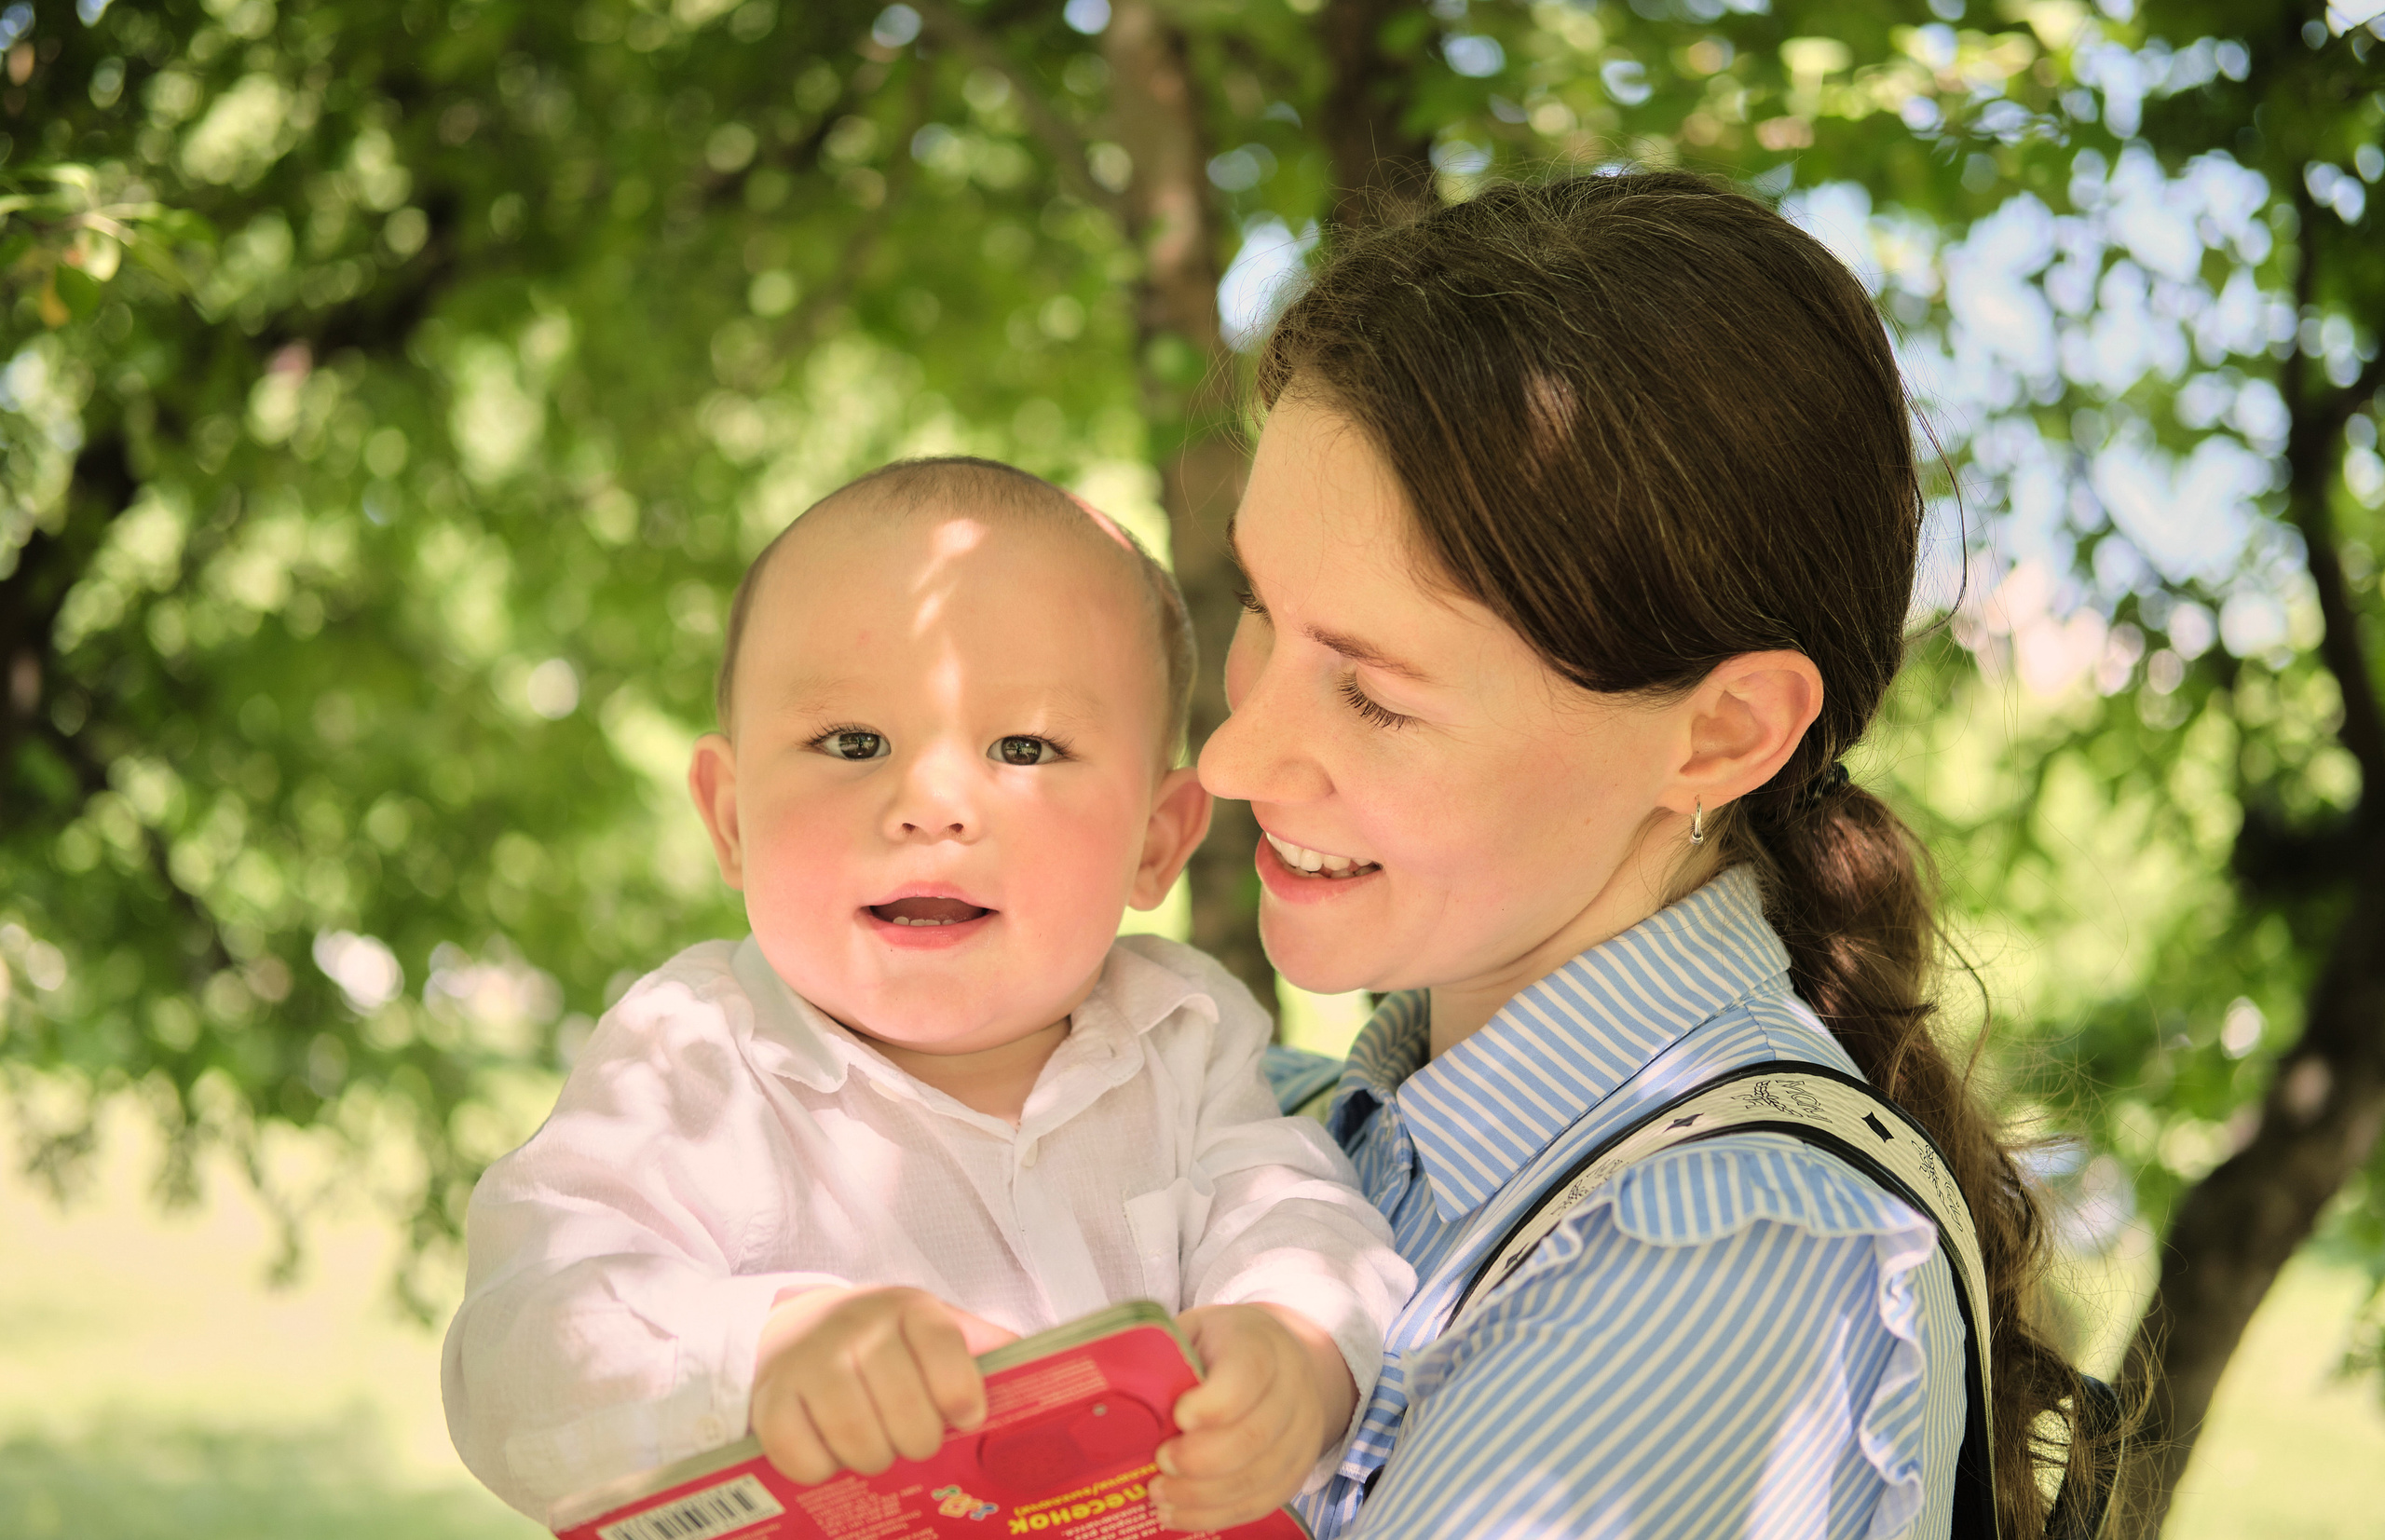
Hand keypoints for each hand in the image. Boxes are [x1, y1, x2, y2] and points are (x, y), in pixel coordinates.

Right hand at [749, 1286, 1018, 1484]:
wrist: (801, 1327)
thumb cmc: (888, 1343)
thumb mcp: (939, 1330)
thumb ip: (988, 1350)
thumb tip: (1051, 1376)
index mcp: (911, 1309)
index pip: (946, 1351)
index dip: (962, 1397)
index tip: (967, 1420)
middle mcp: (857, 1327)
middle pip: (904, 1410)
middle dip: (919, 1442)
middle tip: (917, 1443)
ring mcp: (809, 1360)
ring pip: (856, 1438)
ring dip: (874, 1460)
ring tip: (880, 1452)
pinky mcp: (770, 1396)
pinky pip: (799, 1454)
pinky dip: (821, 1470)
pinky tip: (833, 1457)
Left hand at [1150, 1304, 1356, 1531]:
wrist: (1280, 1358)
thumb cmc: (1221, 1346)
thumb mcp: (1194, 1330)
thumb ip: (1165, 1357)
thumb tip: (1118, 1402)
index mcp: (1260, 1343)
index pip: (1247, 1375)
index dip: (1211, 1404)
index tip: (1177, 1418)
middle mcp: (1291, 1387)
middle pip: (1254, 1435)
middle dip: (1200, 1461)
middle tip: (1160, 1465)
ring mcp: (1302, 1431)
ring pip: (1258, 1477)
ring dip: (1203, 1496)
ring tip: (1160, 1497)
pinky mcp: (1298, 1467)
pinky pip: (1263, 1501)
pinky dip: (1218, 1515)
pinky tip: (1180, 1514)